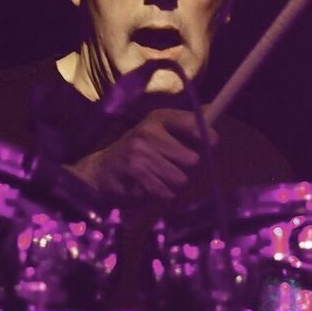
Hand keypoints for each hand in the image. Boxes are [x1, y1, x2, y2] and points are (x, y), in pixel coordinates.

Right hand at [66, 108, 216, 202]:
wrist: (99, 172)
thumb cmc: (136, 153)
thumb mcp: (157, 132)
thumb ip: (185, 125)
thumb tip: (212, 111)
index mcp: (158, 118)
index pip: (195, 125)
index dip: (209, 139)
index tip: (210, 147)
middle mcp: (149, 132)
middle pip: (193, 160)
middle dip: (190, 173)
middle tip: (175, 172)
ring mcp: (140, 154)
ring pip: (182, 181)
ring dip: (175, 188)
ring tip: (160, 182)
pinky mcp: (135, 177)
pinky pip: (167, 195)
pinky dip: (164, 199)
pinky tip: (150, 191)